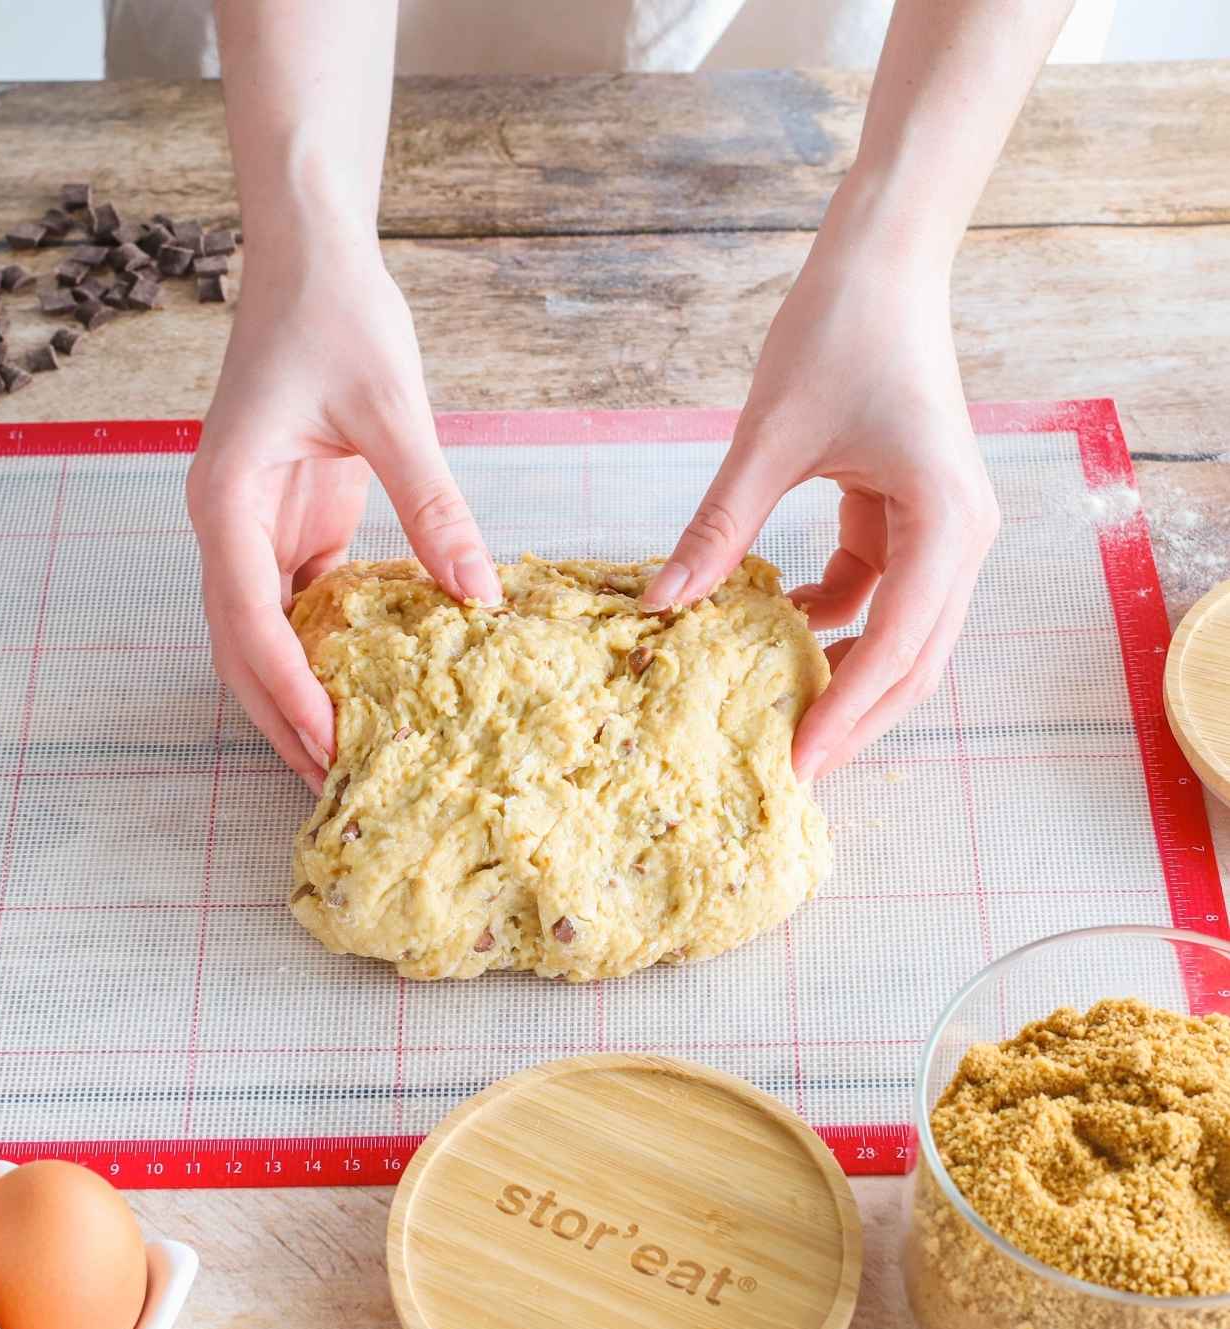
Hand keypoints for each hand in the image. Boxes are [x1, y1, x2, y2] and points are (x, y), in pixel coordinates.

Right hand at [187, 246, 500, 792]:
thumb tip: (481, 597)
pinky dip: (326, 655)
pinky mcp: (289, 524)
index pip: (247, 617)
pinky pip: (301, 606)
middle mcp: (226, 524)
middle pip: (241, 647)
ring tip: (349, 756)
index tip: (328, 745)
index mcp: (226, 498)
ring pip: (263, 637)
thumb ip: (432, 503)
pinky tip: (368, 691)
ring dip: (298, 696)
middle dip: (281, 716)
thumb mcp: (390, 407)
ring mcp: (252, 528)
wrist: (308, 256)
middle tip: (336, 783)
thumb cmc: (334, 313)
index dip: (285, 689)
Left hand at [639, 223, 998, 779]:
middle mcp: (960, 538)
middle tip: (790, 771)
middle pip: (915, 661)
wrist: (880, 265)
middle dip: (854, 717)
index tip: (795, 762)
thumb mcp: (769, 438)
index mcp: (944, 521)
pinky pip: (874, 596)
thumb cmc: (838, 333)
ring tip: (773, 715)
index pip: (898, 644)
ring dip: (842, 675)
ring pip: (899, 637)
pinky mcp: (908, 521)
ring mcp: (940, 532)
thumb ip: (720, 527)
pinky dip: (829, 622)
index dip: (846, 710)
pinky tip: (770, 627)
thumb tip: (659, 605)